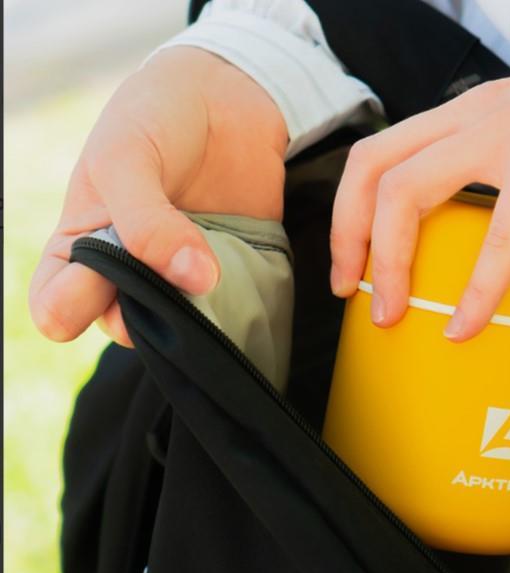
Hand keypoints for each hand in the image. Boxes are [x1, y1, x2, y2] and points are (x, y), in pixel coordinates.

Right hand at [29, 46, 287, 346]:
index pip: (56, 307)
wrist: (226, 94)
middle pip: (122, 327)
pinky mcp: (233, 274)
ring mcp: (181, 277)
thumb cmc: (154, 119)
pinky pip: (232, 310)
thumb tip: (194, 280)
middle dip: (141, 316)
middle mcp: (128, 272)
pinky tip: (242, 285)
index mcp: (80, 245)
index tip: (99, 280)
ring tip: (210, 277)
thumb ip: (146, 221)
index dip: (69, 308)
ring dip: (194, 318)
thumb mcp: (126, 157)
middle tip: (168, 276)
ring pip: (180, 328)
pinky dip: (237, 307)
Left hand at [330, 0, 509, 351]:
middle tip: (355, 295)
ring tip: (391, 312)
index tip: (360, 269)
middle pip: (370, 167)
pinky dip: (477, 284)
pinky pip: (498, 227)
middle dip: (346, 236)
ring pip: (404, 189)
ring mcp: (502, 131)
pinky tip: (469, 323)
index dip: (355, 212)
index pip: (385, 155)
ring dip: (387, 258)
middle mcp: (473, 118)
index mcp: (475, 120)